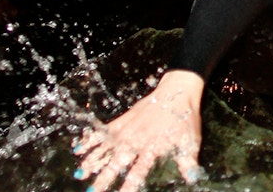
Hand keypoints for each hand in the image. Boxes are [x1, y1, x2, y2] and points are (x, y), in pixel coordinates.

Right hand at [74, 70, 204, 191]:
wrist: (177, 92)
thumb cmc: (184, 118)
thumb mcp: (190, 142)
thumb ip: (188, 163)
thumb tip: (193, 179)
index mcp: (152, 148)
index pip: (138, 172)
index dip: (129, 185)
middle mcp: (137, 140)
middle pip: (117, 162)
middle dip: (105, 178)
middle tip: (92, 191)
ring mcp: (127, 129)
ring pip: (107, 148)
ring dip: (93, 161)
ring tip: (81, 174)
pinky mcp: (123, 120)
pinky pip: (104, 132)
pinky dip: (91, 140)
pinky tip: (79, 149)